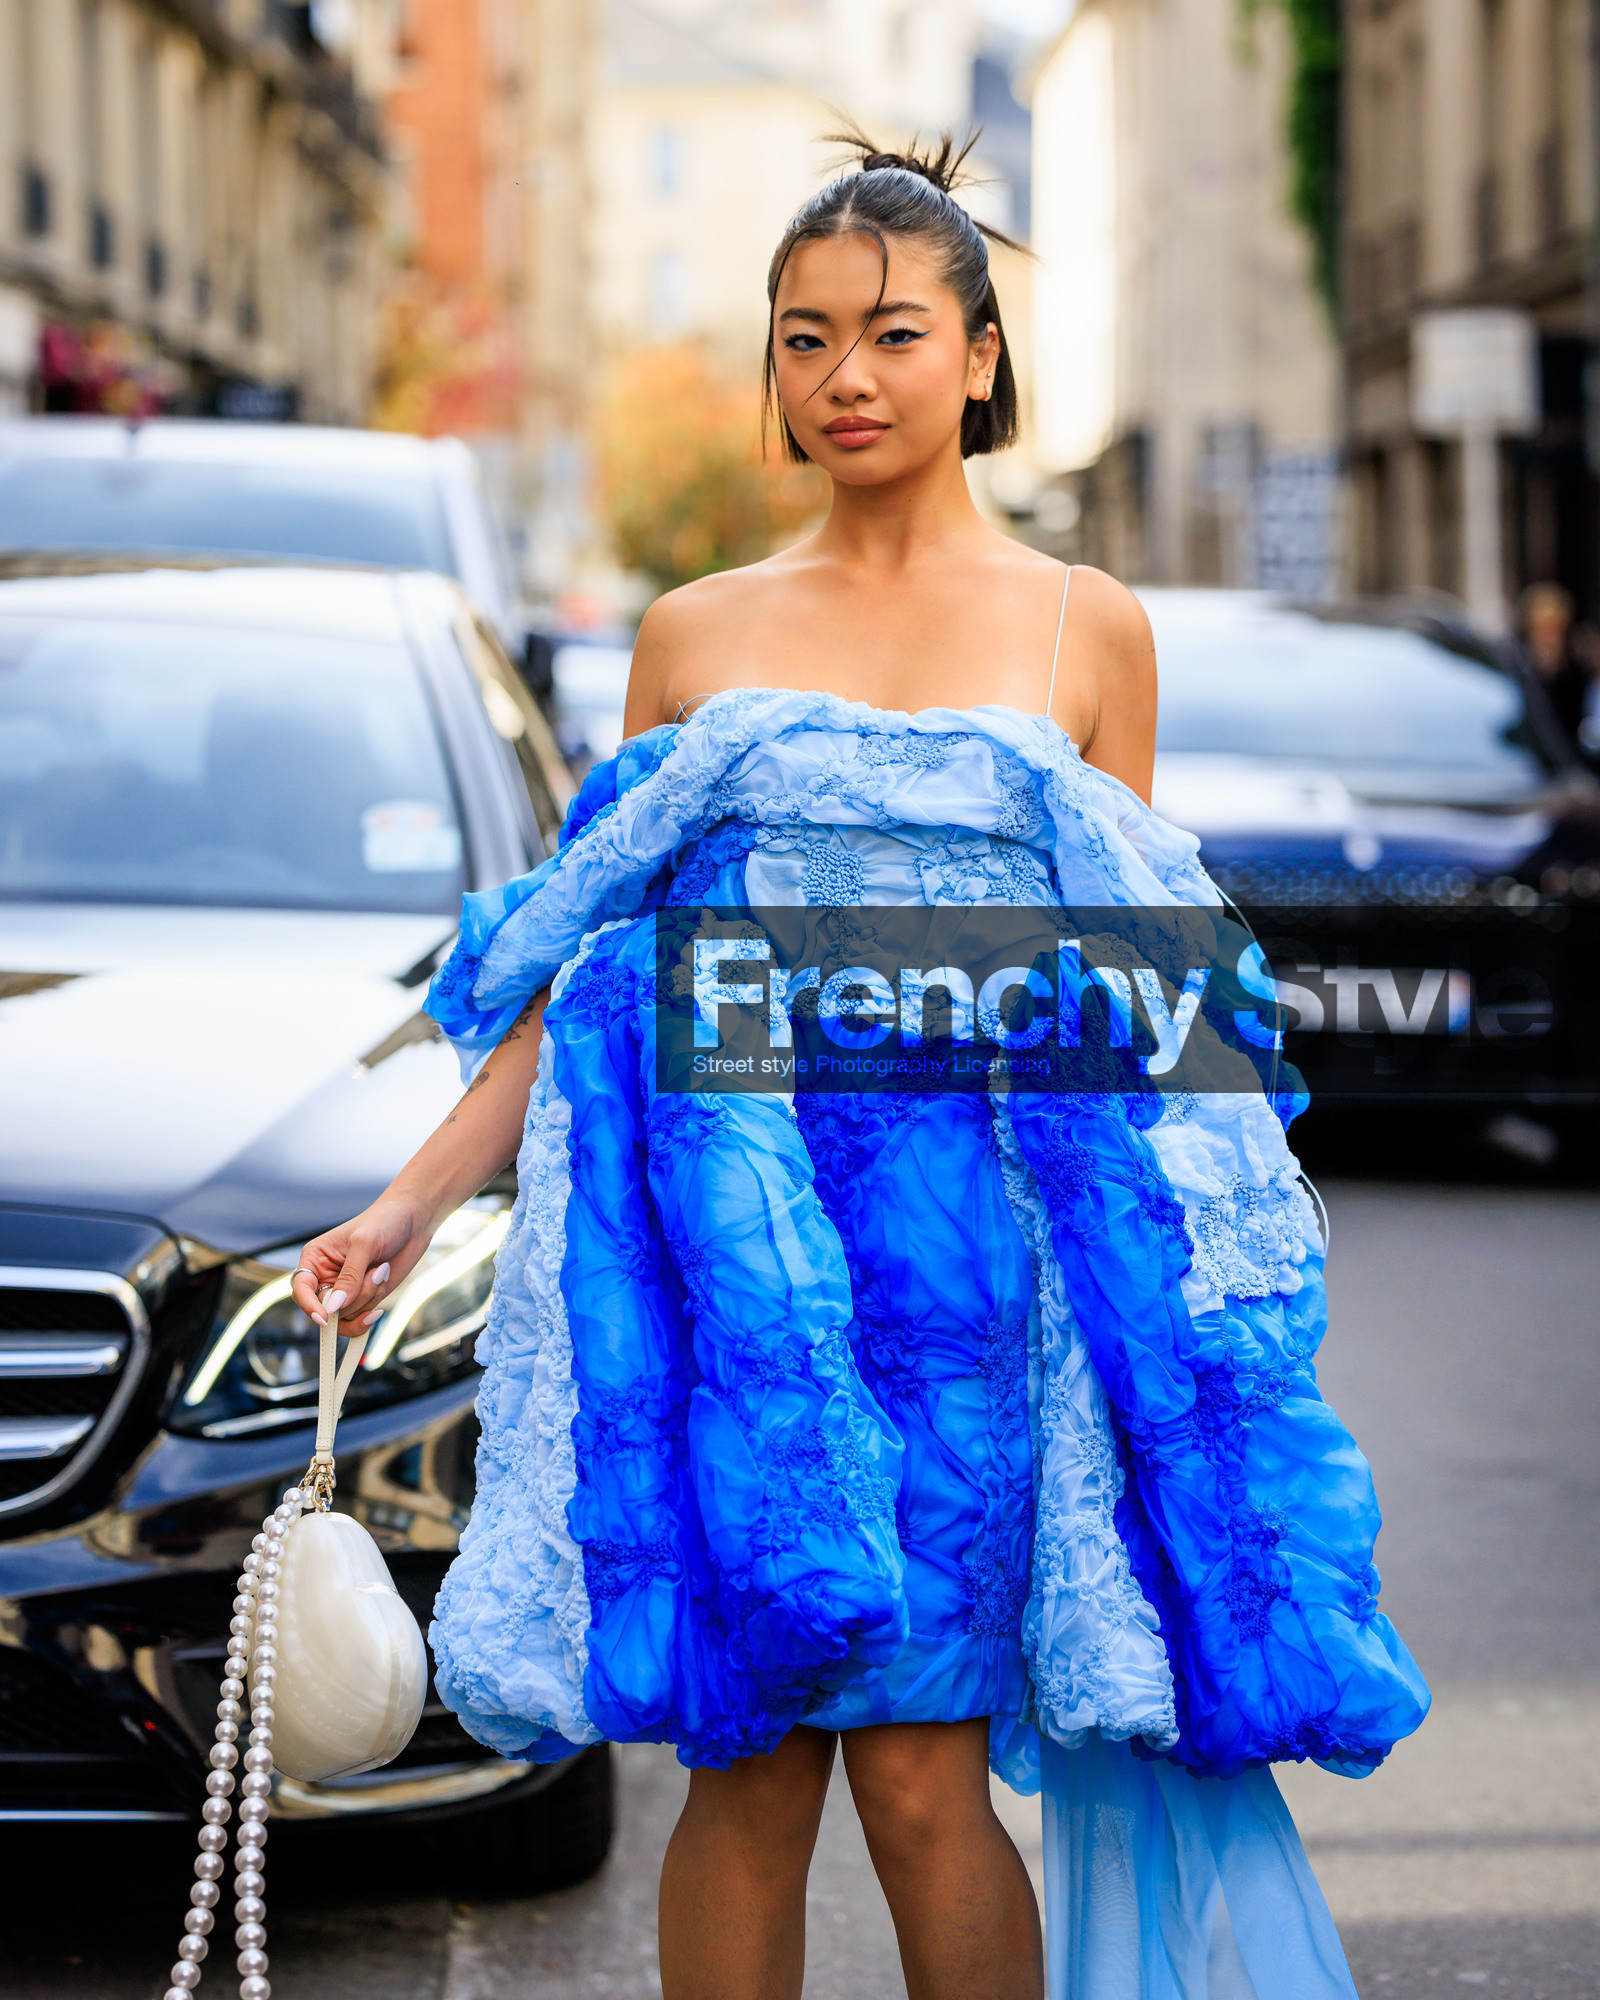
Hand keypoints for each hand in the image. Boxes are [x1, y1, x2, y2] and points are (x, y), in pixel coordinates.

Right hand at [290, 1192, 437, 1331]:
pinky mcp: (363, 1298)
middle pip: (325, 1309)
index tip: (324, 1317)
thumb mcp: (365, 1243)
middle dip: (352, 1299)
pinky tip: (382, 1285)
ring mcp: (345, 1291)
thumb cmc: (384, 1222)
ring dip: (367, 1298)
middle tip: (375, 1274)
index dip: (308, 1306)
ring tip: (381, 1271)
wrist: (413, 1222)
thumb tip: (336, 1306)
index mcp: (315, 1258)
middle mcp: (326, 1277)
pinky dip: (372, 1309)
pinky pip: (361, 1318)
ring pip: (345, 1316)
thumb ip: (350, 1276)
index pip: (301, 1289)